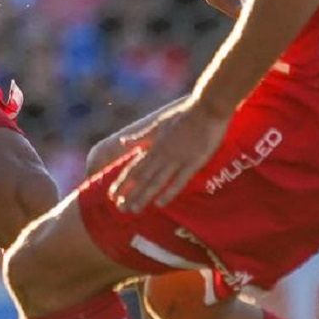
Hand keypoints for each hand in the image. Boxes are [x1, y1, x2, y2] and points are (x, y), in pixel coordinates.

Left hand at [108, 96, 230, 210]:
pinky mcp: (193, 163)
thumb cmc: (183, 115)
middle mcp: (161, 155)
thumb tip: (123, 142)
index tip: (112, 195)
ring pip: (156, 182)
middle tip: (119, 209)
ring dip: (143, 197)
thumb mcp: (158, 124)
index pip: (133, 168)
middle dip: (129, 194)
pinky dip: (168, 192)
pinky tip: (159, 204)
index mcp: (153, 146)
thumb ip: (141, 137)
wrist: (207, 108)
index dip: (121, 182)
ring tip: (133, 210)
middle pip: (141, 178)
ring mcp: (177, 159)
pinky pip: (179, 181)